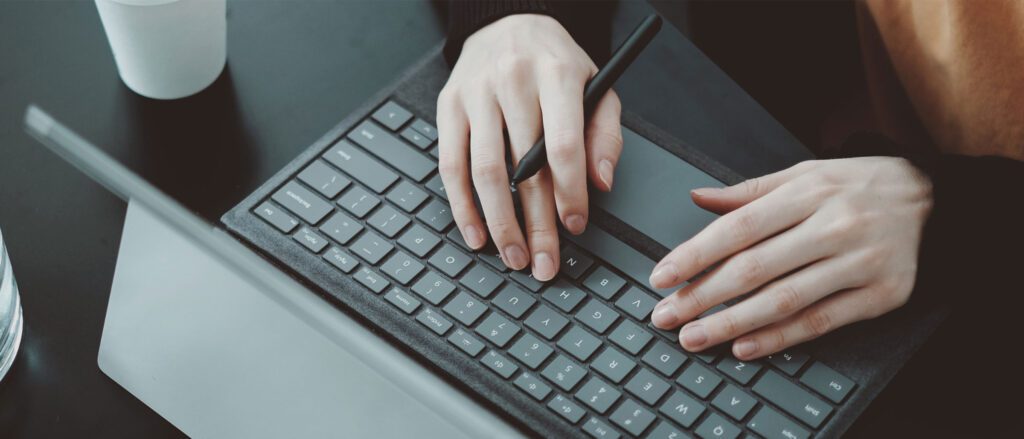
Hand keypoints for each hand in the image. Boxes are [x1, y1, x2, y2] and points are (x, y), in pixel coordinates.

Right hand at [437, 14, 622, 280]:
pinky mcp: (448, 107)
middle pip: (523, 168)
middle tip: (544, 262)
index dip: (569, 192)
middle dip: (536, 223)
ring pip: (484, 172)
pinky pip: (450, 165)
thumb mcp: (598, 87)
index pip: (562, 145)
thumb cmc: (556, 64)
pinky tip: (476, 234)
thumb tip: (600, 183)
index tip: (575, 226)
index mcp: (556, 74)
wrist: (508, 22)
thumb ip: (605, 135)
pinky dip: (462, 206)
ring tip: (513, 256)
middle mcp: (512, 81)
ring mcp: (475, 94)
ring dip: (499, 222)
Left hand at [649, 157, 932, 359]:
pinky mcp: (881, 294)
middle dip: (703, 296)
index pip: (738, 228)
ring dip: (732, 323)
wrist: (930, 197)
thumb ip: (748, 192)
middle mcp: (833, 226)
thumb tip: (697, 198)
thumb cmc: (855, 186)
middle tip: (666, 316)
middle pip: (754, 268)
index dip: (695, 255)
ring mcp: (859, 262)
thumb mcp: (803, 174)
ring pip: (784, 300)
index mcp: (807, 193)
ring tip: (695, 337)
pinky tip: (745, 346)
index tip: (662, 277)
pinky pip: (821, 321)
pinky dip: (780, 338)